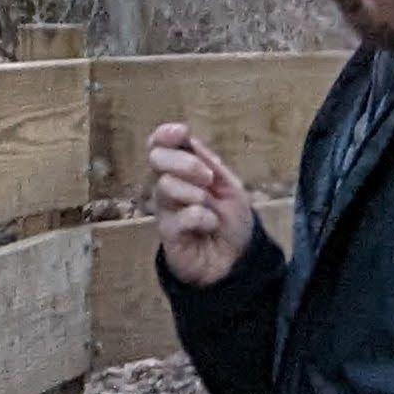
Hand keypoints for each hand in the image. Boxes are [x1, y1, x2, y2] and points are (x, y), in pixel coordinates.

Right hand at [146, 123, 253, 287]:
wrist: (236, 262)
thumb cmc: (231, 223)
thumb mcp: (230, 188)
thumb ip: (211, 165)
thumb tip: (190, 140)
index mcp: (182, 172)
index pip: (161, 146)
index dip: (165, 135)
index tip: (181, 132)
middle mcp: (168, 188)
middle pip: (156, 159)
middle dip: (184, 163)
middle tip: (207, 178)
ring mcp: (165, 211)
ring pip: (165, 186)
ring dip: (195, 193)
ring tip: (211, 206)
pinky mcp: (167, 234)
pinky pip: (179, 216)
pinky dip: (202, 218)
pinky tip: (210, 226)